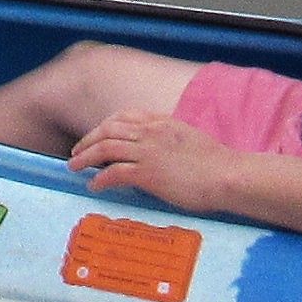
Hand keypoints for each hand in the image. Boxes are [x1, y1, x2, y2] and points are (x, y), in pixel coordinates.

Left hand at [67, 109, 238, 209]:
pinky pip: (113, 172)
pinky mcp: (147, 173)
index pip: (123, 116)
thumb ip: (167, 139)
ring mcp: (148, 151)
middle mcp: (151, 132)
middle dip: (87, 140)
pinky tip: (94, 185)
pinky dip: (99, 178)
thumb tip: (154, 151)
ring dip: (85, 157)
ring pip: (105, 148)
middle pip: (108, 130)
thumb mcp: (187, 138)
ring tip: (74, 167)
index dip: (103, 126)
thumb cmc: (215, 163)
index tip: (95, 136)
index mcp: (161, 121)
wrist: (227, 175)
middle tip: (75, 153)